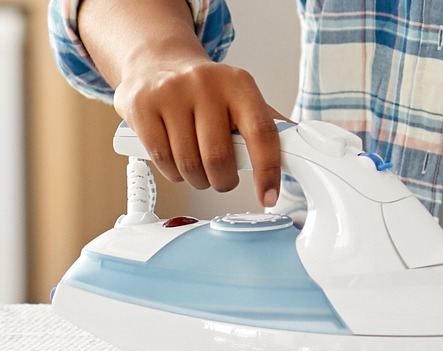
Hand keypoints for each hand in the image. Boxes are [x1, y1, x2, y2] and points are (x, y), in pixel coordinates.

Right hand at [113, 54, 284, 206]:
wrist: (157, 61)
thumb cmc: (206, 91)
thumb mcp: (241, 98)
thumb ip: (269, 124)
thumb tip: (302, 145)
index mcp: (239, 83)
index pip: (262, 133)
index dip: (268, 172)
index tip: (269, 197)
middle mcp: (205, 84)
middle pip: (220, 158)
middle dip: (223, 180)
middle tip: (223, 178)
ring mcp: (170, 93)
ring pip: (190, 164)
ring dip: (197, 179)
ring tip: (199, 168)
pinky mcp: (141, 106)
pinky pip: (162, 160)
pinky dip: (173, 172)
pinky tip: (176, 160)